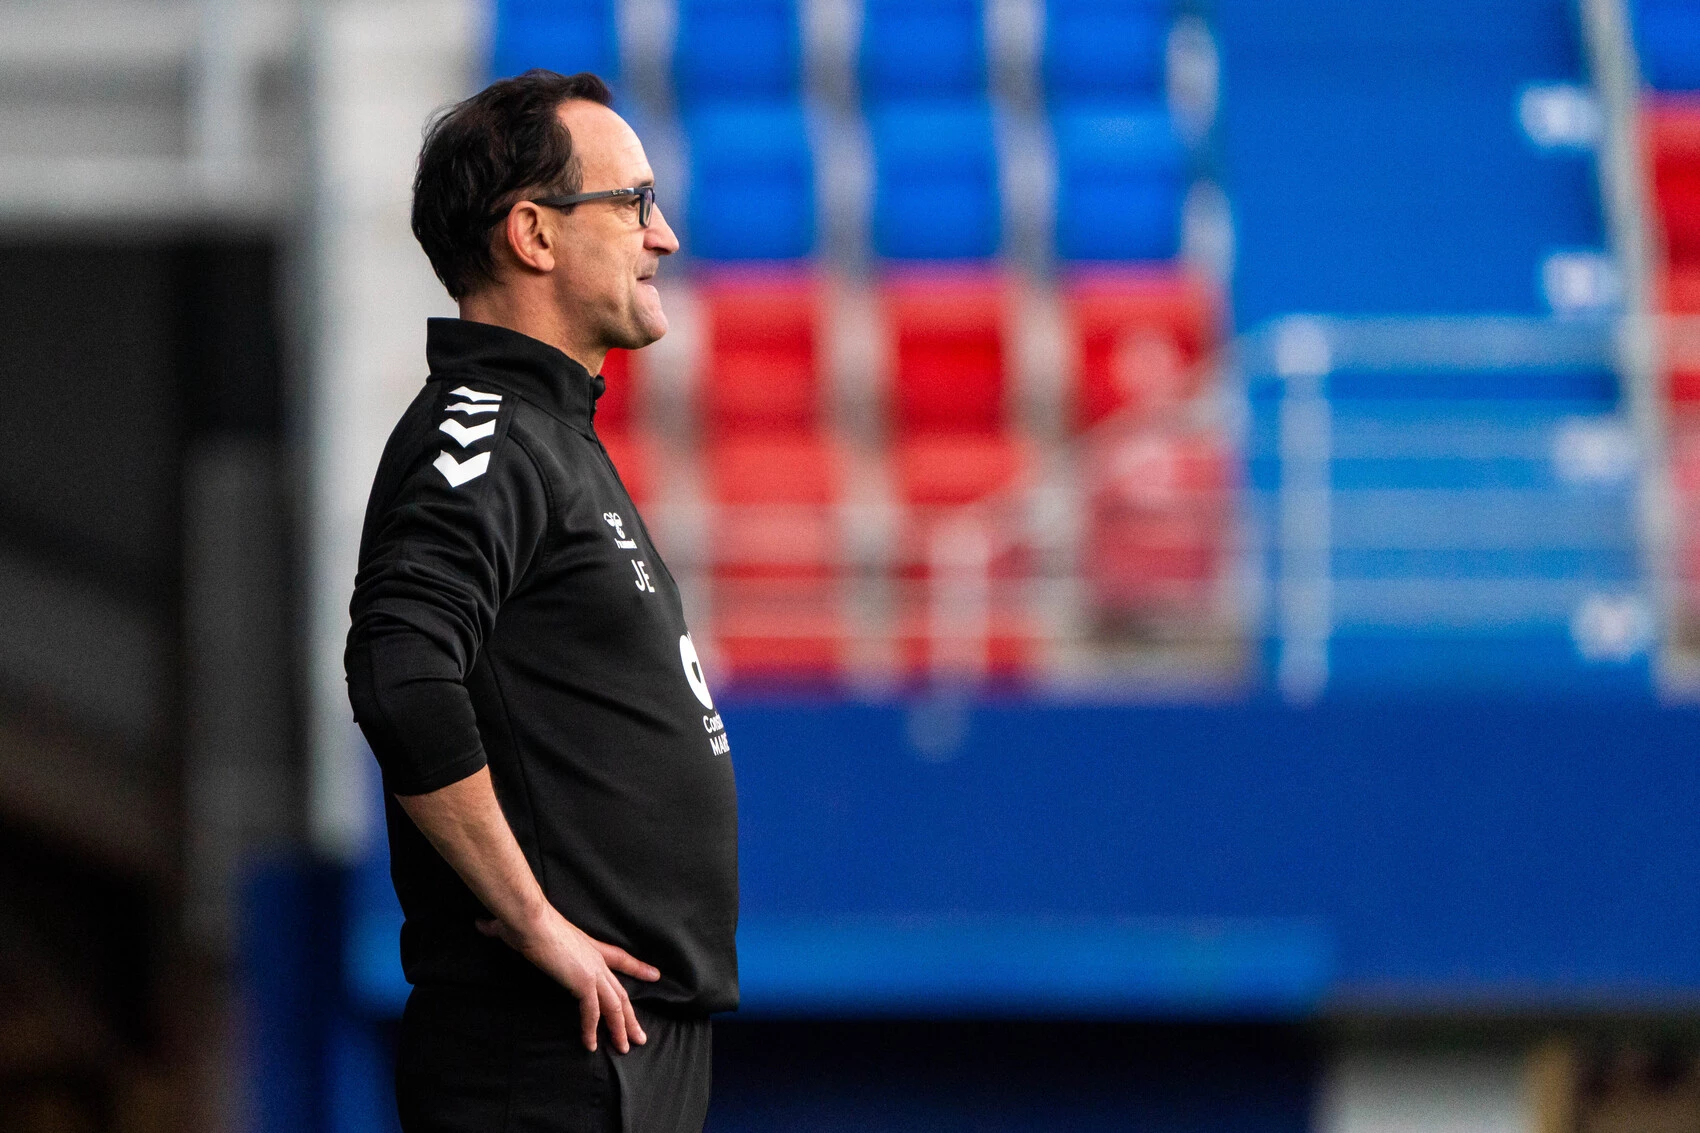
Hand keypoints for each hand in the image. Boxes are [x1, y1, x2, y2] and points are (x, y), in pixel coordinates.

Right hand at [477, 910, 660, 1052]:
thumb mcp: (516, 928)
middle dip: (631, 1016)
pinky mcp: (583, 982)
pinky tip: (590, 1045)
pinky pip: (592, 1012)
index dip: (638, 967)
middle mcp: (595, 959)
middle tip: (639, 1036)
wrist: (529, 919)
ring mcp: (592, 971)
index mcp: (588, 946)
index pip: (620, 958)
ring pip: (614, 1005)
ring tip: (625, 1048)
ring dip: (620, 1028)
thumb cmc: (524, 920)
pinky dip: (592, 1030)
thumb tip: (482, 924)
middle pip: (620, 991)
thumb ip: (501, 929)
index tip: (655, 975)